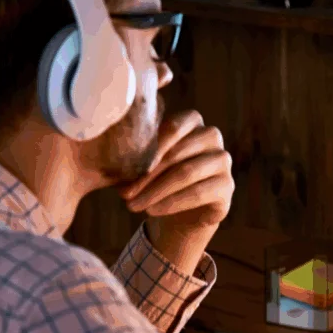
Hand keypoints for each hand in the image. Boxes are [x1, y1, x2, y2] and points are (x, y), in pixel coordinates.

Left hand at [120, 110, 233, 242]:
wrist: (180, 210)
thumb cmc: (156, 178)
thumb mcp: (142, 161)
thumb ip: (131, 152)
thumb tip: (106, 154)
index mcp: (192, 121)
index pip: (174, 126)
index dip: (152, 145)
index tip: (127, 165)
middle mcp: (212, 137)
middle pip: (178, 153)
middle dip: (147, 175)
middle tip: (124, 194)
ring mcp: (223, 161)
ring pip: (187, 173)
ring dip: (156, 191)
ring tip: (133, 206)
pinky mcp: (227, 186)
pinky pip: (198, 193)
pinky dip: (172, 203)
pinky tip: (152, 211)